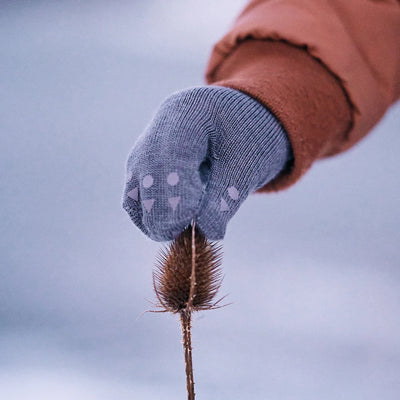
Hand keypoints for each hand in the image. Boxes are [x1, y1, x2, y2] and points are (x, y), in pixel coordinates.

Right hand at [122, 86, 290, 240]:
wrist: (227, 121)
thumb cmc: (241, 137)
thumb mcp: (246, 164)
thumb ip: (225, 198)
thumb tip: (208, 234)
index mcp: (186, 117)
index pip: (168, 161)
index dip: (175, 199)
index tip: (190, 227)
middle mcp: (155, 133)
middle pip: (145, 179)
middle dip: (162, 215)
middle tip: (185, 237)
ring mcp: (143, 152)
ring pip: (134, 194)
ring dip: (154, 220)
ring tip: (181, 233)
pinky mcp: (141, 169)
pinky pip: (135, 199)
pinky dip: (151, 216)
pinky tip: (173, 225)